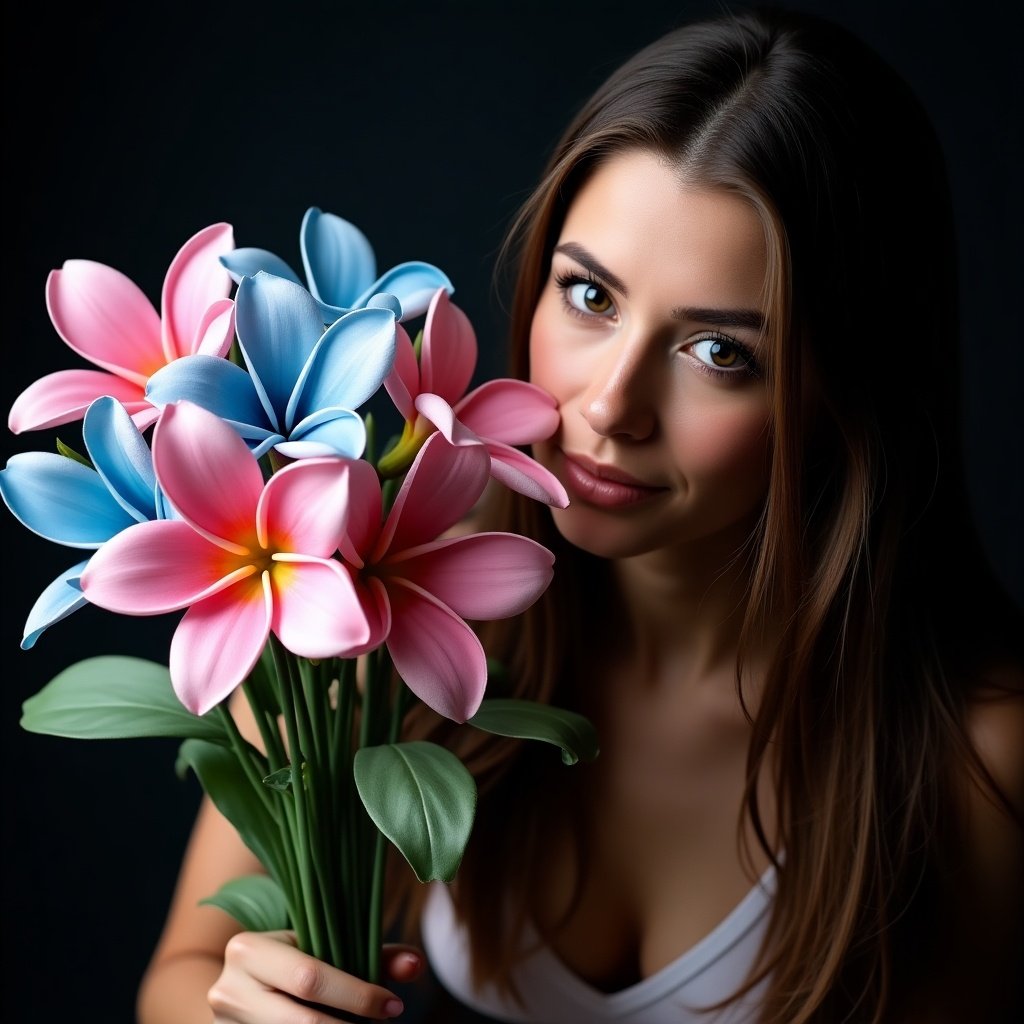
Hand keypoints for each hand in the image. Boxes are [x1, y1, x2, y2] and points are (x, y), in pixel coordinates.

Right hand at [208, 930, 424, 1021]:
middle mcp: (228, 989)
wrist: (237, 988)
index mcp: (248, 949)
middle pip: (302, 1021)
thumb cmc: (293, 961)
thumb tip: (416, 964)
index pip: (310, 977)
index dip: (356, 995)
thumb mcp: (323, 948)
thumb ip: (373, 954)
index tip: (395, 1006)